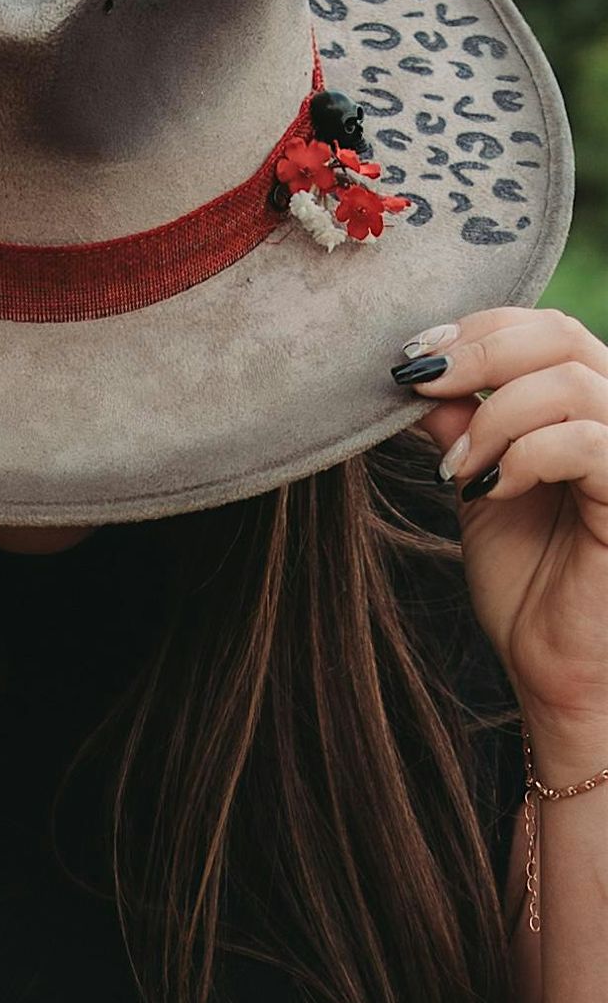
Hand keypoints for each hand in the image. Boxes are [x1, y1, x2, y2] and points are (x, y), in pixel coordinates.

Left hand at [392, 308, 607, 756]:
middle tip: (421, 385)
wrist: (557, 673)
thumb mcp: (479, 487)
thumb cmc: (530, 584)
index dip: (476, 330)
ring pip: (570, 382)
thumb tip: (418, 376)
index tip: (412, 360)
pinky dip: (525, 454)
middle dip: (477, 352)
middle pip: (561, 336)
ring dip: (494, 417)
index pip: (545, 329)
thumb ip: (462, 428)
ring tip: (458, 469)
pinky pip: (587, 442)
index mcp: (589, 409)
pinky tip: (490, 490)